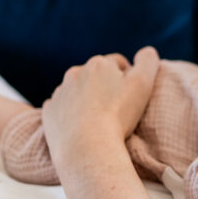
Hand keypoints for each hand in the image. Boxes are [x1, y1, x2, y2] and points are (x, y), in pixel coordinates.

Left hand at [41, 47, 159, 162]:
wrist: (87, 148)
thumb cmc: (118, 114)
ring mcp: (60, 92)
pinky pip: (61, 107)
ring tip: (99, 120)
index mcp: (99, 64)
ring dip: (87, 99)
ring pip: (77, 91)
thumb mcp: (143, 83)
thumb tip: (147, 51)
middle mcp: (75, 73)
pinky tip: (81, 127)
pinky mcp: (49, 111)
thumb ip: (148, 60)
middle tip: (116, 109)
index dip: (128, 77)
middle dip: (105, 86)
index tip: (131, 96)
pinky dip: (70, 113)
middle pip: (95, 76)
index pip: (118, 63)